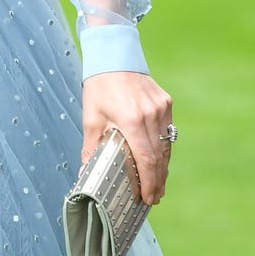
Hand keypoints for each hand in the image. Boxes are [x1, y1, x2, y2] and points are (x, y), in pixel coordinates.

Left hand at [81, 71, 174, 204]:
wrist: (114, 57)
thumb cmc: (99, 87)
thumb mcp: (91, 118)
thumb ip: (91, 146)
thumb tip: (86, 171)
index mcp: (131, 120)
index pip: (146, 159)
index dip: (149, 182)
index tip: (148, 198)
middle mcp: (151, 115)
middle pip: (160, 157)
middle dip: (158, 181)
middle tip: (154, 198)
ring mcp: (161, 108)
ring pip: (166, 146)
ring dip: (163, 167)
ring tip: (158, 185)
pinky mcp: (166, 102)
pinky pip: (168, 131)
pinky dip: (164, 148)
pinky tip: (159, 161)